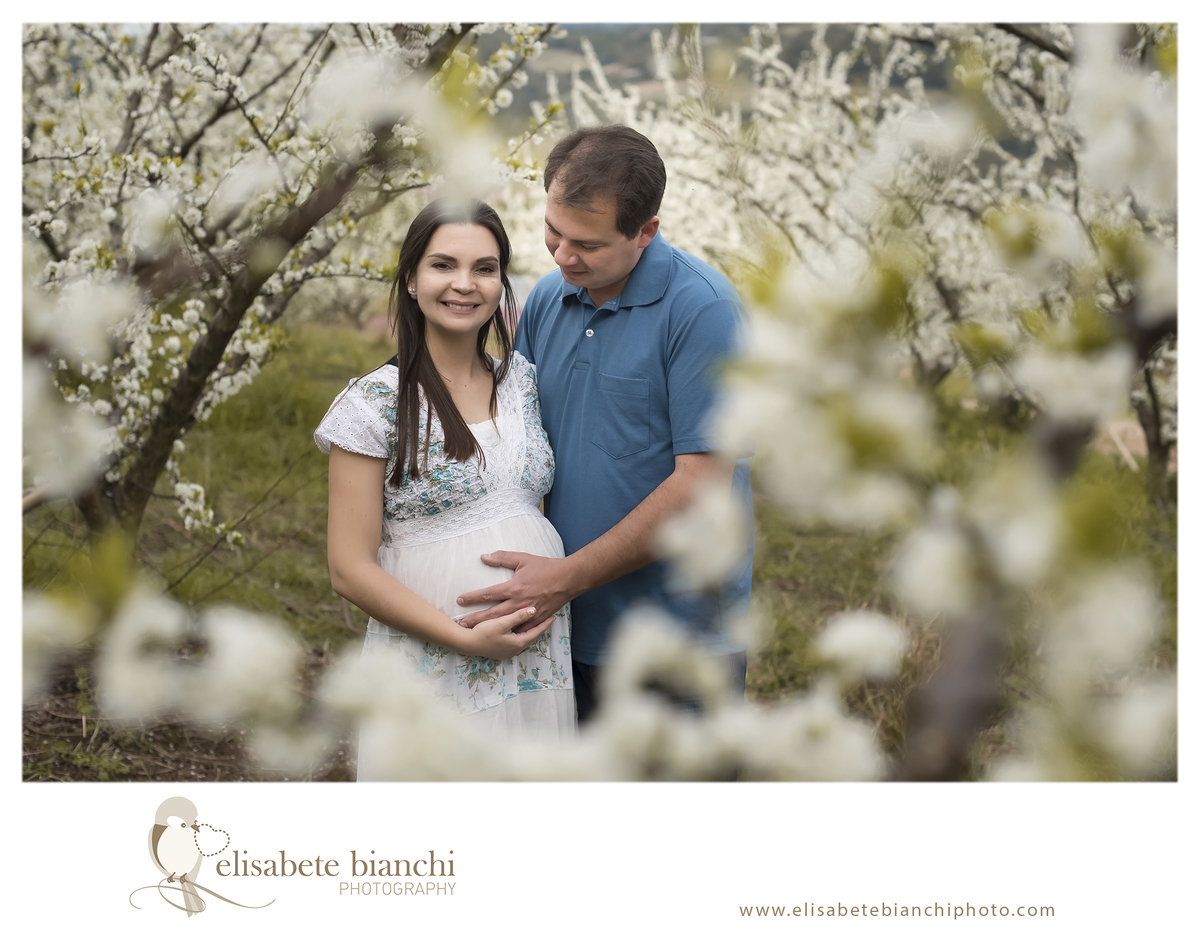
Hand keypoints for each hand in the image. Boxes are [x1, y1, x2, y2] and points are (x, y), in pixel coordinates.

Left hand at [456, 551, 578, 629]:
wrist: (568, 578)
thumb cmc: (545, 567)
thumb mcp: (523, 558)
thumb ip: (502, 557)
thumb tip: (484, 557)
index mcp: (514, 588)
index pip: (488, 593)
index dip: (472, 597)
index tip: (460, 600)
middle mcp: (519, 603)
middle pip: (493, 614)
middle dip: (476, 618)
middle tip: (462, 624)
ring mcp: (528, 613)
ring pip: (505, 623)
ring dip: (490, 627)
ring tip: (477, 632)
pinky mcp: (537, 619)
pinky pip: (522, 629)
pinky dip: (511, 633)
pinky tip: (503, 637)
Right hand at [460, 606, 554, 660]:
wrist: (466, 644)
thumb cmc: (483, 633)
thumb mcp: (502, 623)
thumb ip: (518, 616)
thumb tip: (534, 610)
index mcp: (518, 642)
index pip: (536, 632)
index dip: (545, 623)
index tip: (553, 616)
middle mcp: (515, 649)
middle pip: (531, 636)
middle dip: (539, 627)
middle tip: (547, 618)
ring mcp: (508, 652)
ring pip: (524, 639)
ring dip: (529, 631)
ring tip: (535, 623)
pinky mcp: (501, 651)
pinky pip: (516, 641)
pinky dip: (521, 634)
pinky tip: (519, 630)